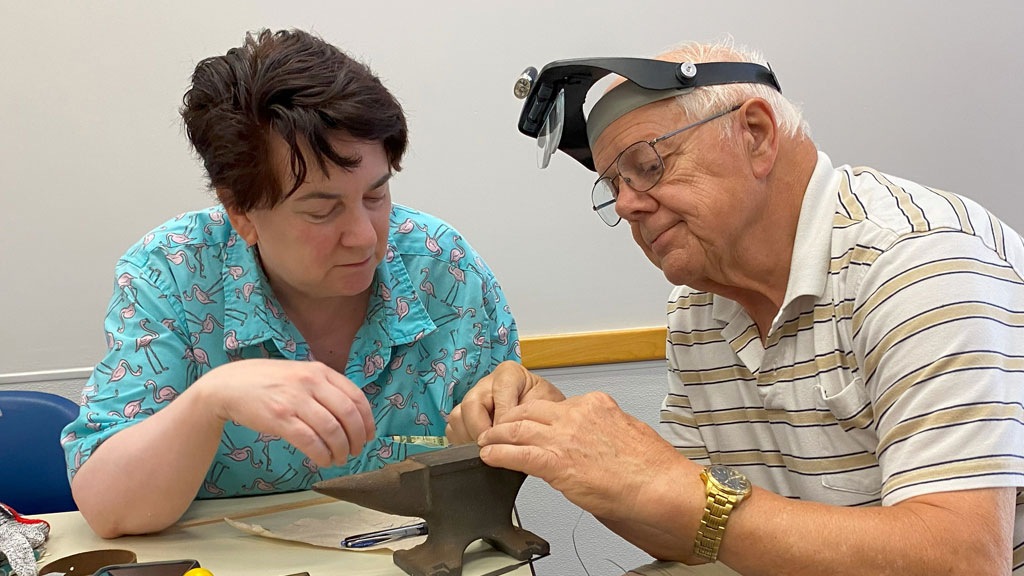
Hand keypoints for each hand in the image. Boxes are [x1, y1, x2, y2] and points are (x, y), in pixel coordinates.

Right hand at [193, 359, 374, 467]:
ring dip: (341, 449)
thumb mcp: (300, 373)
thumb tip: (350, 415)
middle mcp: (310, 382)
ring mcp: (295, 399)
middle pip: (348, 414)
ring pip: (332, 430)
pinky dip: (322, 454)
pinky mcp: (280, 417)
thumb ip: (323, 387)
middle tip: (356, 451)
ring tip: (340, 459)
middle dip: (357, 438)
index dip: (367, 420)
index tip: (369, 435)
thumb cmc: (267, 381)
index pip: (356, 396)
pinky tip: (323, 461)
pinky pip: (310, 441)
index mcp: (320, 370)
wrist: (228, 385)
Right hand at [445, 361, 564, 443]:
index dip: (503, 420)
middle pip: (471, 404)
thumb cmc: (546, 408)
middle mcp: (487, 383)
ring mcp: (473, 398)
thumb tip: (506, 433)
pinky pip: (452, 428)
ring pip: (457, 416)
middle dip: (482, 431)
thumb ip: (527, 415)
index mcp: (509, 374)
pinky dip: (463, 441)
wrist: (546, 417)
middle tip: (495, 446)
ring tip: (490, 447)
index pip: (498, 394)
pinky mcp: (464, 415)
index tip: (510, 437)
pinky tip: (481, 446)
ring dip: (471, 437)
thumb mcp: (546, 406)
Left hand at [476, 391, 701, 522]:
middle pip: (530, 411)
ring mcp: (565, 436)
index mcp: (596, 404)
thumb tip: (592, 443)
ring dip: (497, 436)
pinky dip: (498, 454)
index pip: (556, 405)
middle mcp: (578, 414)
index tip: (529, 424)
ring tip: (485, 442)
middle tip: (497, 429)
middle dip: (510, 421)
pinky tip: (488, 456)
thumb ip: (603, 432)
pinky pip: (517, 454)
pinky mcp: (556, 461)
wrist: (660, 487)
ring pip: (518, 428)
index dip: (538, 417)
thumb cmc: (653, 470)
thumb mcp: (627, 433)